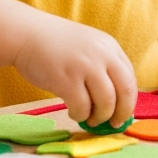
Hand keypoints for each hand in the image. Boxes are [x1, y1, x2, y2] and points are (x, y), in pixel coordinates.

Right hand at [0, 0, 137, 125]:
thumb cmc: (57, 44)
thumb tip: (115, 101)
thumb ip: (103, 66)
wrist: (27, 33)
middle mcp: (102, 55)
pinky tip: (74, 113)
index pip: (130, 78)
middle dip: (122, 113)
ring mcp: (84, 67)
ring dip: (100, 117)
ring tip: (90, 120)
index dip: (129, 100)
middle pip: (125, 91)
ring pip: (106, 102)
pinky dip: (80, 115)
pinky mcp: (65, 79)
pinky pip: (82, 107)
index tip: (123, 113)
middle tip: (114, 124)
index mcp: (110, 47)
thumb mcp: (89, 46)